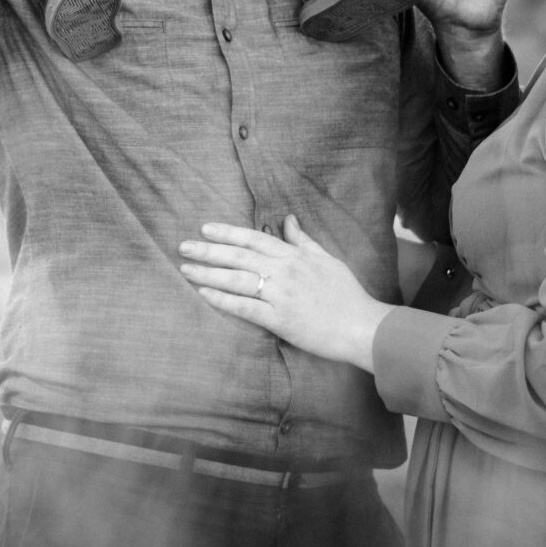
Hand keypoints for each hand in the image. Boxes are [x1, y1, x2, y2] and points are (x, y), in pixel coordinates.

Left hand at [178, 215, 387, 371]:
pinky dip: (223, 300)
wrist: (362, 326)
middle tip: (183, 246)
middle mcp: (284, 272)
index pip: (254, 239)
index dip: (228, 232)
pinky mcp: (280, 320)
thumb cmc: (346, 293)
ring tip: (185, 269)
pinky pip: (246, 308)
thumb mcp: (327, 259)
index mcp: (294, 256)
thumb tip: (288, 219)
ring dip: (209, 274)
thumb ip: (303, 240)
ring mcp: (281, 295)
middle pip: (239, 256)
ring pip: (237, 280)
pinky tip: (204, 294)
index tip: (205, 229)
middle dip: (209, 250)